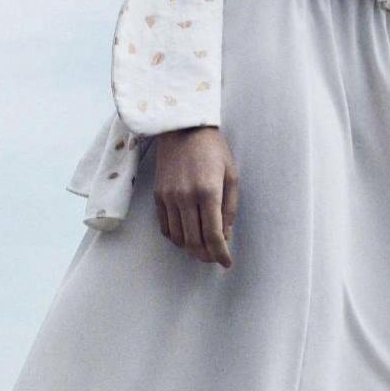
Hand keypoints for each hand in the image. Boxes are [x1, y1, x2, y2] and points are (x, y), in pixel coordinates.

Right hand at [153, 126, 238, 267]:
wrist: (182, 127)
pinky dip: (176, 237)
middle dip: (206, 255)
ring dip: (191, 249)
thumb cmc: (213, 150)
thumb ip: (229, 208)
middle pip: (194, 241)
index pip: (214, 235)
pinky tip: (186, 236)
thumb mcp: (231, 175)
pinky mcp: (158, 196)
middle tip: (215, 258)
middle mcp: (186, 198)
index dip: (221, 254)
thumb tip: (225, 236)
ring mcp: (169, 197)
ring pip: (178, 238)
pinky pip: (165, 227)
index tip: (227, 263)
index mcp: (208, 192)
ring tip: (202, 249)